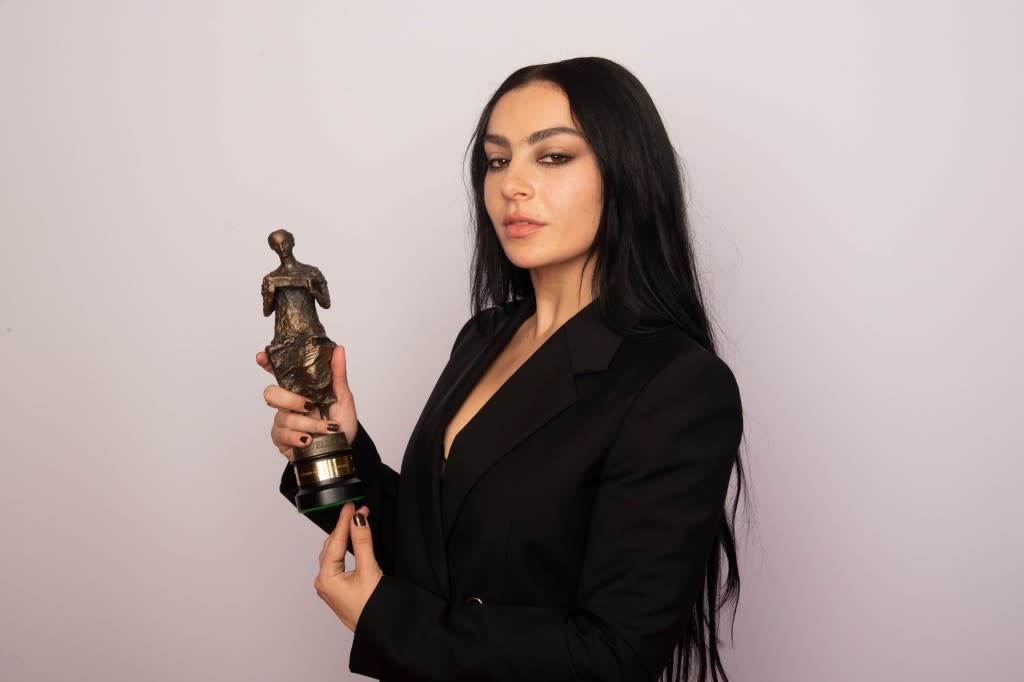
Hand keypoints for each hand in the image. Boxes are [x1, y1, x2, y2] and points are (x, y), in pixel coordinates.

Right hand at [258, 346, 357, 460]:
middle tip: (309, 406)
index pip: (280, 373)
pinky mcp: (281, 439)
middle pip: (271, 393)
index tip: (262, 357)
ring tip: (326, 429)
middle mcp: (289, 403)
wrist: (342, 451)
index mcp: (301, 389)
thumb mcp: (344, 397)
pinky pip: (281, 434)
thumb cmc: (342, 423)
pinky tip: (309, 441)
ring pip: (283, 417)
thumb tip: (338, 349)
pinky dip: (298, 438)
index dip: (268, 363)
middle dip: (291, 399)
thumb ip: (337, 374)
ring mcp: (283, 421)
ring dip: (309, 424)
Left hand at [314, 502, 383, 631]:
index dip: (344, 520)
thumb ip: (362, 543)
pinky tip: (354, 541)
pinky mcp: (338, 588)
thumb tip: (358, 520)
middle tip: (359, 510)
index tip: (351, 504)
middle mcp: (324, 582)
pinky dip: (346, 549)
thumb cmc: (372, 610)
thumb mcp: (369, 571)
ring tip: (358, 522)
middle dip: (345, 526)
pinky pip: (338, 562)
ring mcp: (330, 586)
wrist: (380, 632)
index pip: (335, 540)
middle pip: (332, 545)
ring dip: (346, 537)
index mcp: (327, 578)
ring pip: (334, 553)